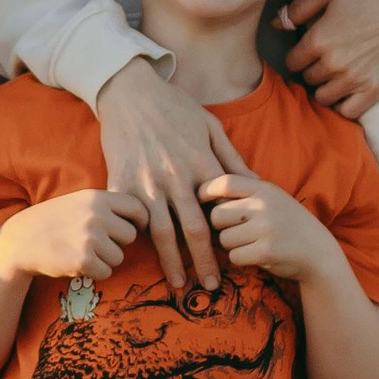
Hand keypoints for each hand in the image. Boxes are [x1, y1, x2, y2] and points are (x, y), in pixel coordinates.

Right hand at [0, 186, 139, 288]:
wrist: (21, 240)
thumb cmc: (55, 221)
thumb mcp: (79, 201)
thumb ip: (106, 206)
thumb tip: (144, 216)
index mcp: (96, 198)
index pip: (137, 208)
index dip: (140, 220)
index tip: (136, 228)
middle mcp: (96, 215)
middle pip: (130, 236)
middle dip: (117, 243)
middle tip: (96, 243)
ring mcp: (90, 238)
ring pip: (119, 257)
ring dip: (105, 259)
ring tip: (82, 251)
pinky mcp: (83, 260)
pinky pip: (106, 272)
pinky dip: (95, 272)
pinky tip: (77, 263)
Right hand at [93, 60, 244, 295]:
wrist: (130, 91)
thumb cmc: (174, 106)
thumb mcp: (210, 127)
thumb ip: (231, 159)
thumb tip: (257, 184)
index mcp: (201, 165)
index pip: (220, 212)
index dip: (228, 239)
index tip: (236, 259)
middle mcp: (176, 178)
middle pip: (195, 231)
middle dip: (204, 263)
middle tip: (212, 287)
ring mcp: (147, 183)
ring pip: (162, 234)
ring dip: (173, 263)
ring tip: (180, 285)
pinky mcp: (121, 183)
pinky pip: (131, 218)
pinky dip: (137, 240)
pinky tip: (142, 258)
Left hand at [197, 170, 333, 285]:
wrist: (319, 253)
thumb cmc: (288, 225)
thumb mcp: (272, 199)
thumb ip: (246, 192)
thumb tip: (202, 189)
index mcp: (265, 189)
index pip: (225, 182)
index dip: (206, 190)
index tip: (199, 199)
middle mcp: (265, 205)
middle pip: (217, 215)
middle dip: (219, 227)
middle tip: (234, 231)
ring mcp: (266, 228)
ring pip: (224, 239)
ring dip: (231, 246)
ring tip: (251, 243)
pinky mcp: (266, 251)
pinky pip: (234, 256)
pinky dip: (241, 259)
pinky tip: (256, 255)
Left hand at [281, 0, 378, 118]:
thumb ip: (299, 8)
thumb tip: (275, 24)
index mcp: (318, 40)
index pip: (292, 60)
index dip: (299, 52)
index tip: (310, 45)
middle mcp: (334, 65)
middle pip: (307, 78)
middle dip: (312, 67)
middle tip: (326, 55)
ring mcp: (356, 80)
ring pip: (323, 96)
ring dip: (325, 86)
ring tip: (336, 72)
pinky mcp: (377, 90)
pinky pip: (348, 111)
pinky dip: (343, 103)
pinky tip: (348, 89)